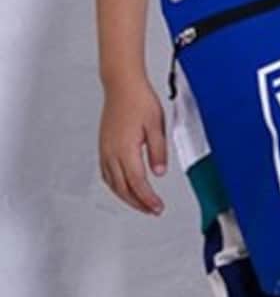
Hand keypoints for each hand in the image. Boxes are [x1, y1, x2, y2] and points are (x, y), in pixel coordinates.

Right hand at [98, 74, 167, 215]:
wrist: (122, 85)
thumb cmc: (139, 100)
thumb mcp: (156, 125)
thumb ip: (158, 151)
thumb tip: (159, 172)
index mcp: (125, 150)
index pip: (137, 183)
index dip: (148, 199)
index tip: (157, 208)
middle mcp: (112, 153)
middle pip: (123, 189)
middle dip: (139, 203)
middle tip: (152, 210)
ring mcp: (105, 151)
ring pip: (113, 184)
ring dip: (127, 197)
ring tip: (141, 203)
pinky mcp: (103, 147)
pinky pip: (107, 174)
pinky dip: (116, 186)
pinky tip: (124, 187)